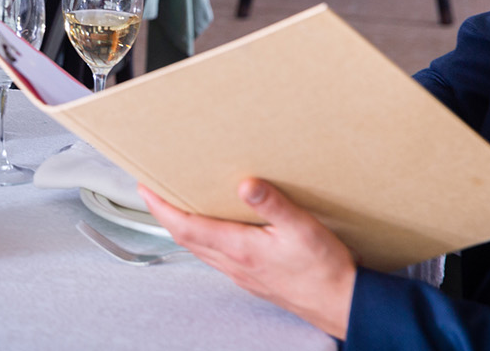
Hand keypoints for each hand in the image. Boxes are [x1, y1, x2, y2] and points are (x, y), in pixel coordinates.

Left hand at [139, 180, 356, 339]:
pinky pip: (216, 258)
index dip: (160, 207)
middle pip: (185, 237)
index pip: (185, 226)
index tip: (144, 189)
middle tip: (152, 192)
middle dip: (164, 213)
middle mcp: (234, 264)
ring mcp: (241, 274)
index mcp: (239, 249)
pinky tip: (214, 230)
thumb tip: (245, 184)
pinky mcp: (252, 280)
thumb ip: (272, 204)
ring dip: (182, 227)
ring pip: (200, 249)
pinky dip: (204, 240)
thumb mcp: (303, 229)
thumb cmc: (326, 271)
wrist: (345, 305)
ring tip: (176, 206)